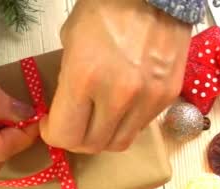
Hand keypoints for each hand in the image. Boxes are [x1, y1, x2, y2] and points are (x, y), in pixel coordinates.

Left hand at [42, 0, 191, 152]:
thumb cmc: (106, 7)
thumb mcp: (71, 40)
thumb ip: (68, 81)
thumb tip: (70, 107)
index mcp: (84, 77)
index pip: (65, 135)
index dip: (53, 134)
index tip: (51, 124)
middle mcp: (118, 96)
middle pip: (92, 145)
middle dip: (76, 139)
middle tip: (73, 124)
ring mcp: (147, 99)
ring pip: (119, 143)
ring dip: (103, 136)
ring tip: (98, 119)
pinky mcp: (168, 97)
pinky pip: (141, 127)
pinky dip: (127, 123)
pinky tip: (122, 105)